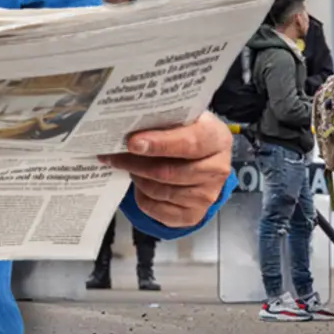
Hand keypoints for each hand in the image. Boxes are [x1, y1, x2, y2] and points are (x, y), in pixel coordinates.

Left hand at [100, 111, 231, 227]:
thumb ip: (164, 121)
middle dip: (137, 164)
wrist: (204, 158)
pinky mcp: (194, 214)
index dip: (160, 144)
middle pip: (170, 172)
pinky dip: (142, 197)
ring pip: (161, 191)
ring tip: (129, 166)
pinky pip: (157, 209)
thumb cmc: (189, 134)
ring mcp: (207, 195)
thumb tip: (128, 126)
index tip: (132, 143)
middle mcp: (217, 169)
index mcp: (217, 139)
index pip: (189, 143)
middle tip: (115, 155)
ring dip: (138, 178)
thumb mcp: (184, 119)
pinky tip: (141, 183)